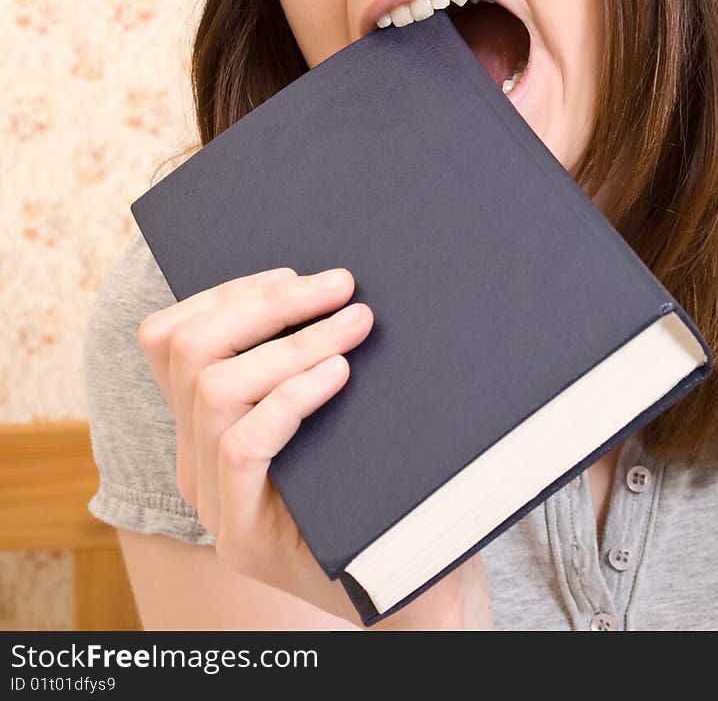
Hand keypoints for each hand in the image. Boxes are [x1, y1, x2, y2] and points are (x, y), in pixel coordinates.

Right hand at [138, 265, 375, 623]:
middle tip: (340, 284)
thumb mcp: (335, 406)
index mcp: (204, 423)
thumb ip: (311, 355)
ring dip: (293, 342)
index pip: (171, 338)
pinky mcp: (242, 538)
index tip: (296, 272)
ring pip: (214, 390)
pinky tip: (340, 375)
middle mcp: (193, 459)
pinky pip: (243, 445)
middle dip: (266, 303)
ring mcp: (211, 501)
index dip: (227, 291)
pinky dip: (291, 396)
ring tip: (357, 323)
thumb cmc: (382, 481)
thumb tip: (336, 278)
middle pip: (187, 350)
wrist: (408, 583)